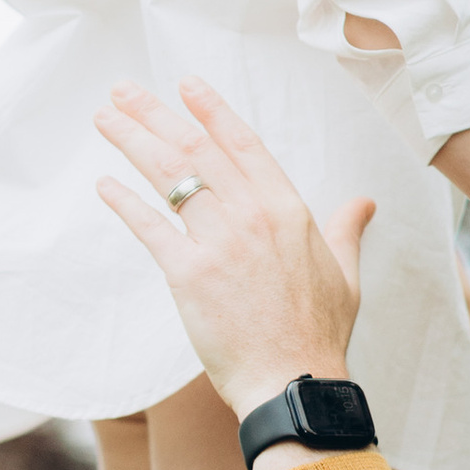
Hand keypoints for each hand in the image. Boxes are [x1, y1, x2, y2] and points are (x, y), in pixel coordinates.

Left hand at [95, 78, 365, 413]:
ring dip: (132, 140)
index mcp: (289, 210)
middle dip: (155, 112)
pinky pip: (150, 226)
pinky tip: (104, 183)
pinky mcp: (189, 274)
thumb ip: (346, 231)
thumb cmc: (320, 336)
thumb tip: (364, 203)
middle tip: (124, 89)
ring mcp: (220, 243)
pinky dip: (124, 202)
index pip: (243, 143)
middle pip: (196, 148)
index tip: (185, 84)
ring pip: (170, 175)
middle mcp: (253, 216)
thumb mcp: (346, 275)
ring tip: (105, 117)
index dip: (211, 109)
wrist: (294, 385)